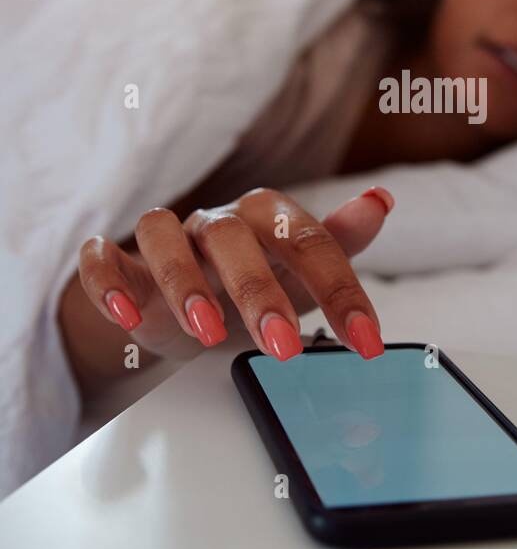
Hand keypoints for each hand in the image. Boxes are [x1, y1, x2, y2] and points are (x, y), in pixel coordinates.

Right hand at [76, 186, 393, 365]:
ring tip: (206, 334)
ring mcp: (166, 239)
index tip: (366, 343)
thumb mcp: (301, 273)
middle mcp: (216, 220)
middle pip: (233, 236)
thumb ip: (341, 242)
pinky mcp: (119, 263)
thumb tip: (381, 200)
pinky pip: (102, 259)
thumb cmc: (250, 284)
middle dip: (258, 291)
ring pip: (162, 235)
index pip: (308, 241)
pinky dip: (110, 283)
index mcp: (267, 216)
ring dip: (185, 283)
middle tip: (284, 348)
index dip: (340, 291)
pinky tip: (128, 316)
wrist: (182, 305)